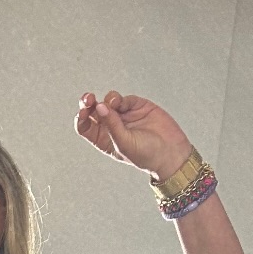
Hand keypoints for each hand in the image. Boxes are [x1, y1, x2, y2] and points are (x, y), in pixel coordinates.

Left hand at [75, 91, 192, 181]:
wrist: (171, 152)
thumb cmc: (147, 156)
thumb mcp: (124, 144)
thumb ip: (111, 125)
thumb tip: (100, 107)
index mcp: (103, 139)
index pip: (85, 126)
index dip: (81, 117)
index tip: (83, 111)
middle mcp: (111, 126)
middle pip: (93, 110)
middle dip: (89, 102)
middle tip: (89, 98)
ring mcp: (124, 116)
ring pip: (108, 101)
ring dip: (109, 99)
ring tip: (115, 103)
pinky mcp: (137, 107)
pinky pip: (125, 99)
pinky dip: (123, 99)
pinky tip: (125, 105)